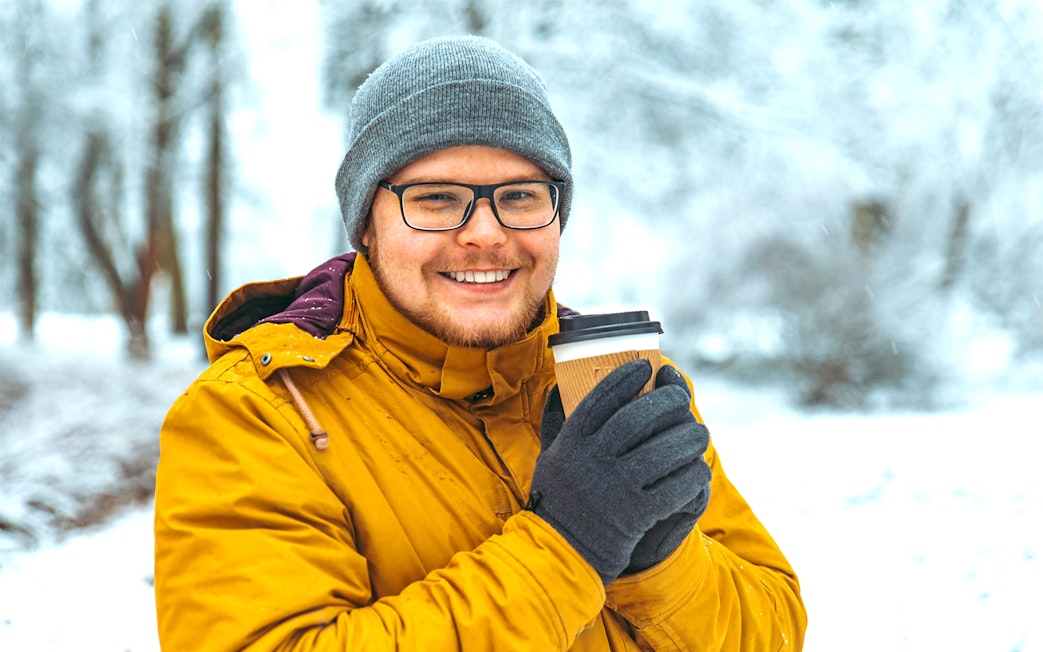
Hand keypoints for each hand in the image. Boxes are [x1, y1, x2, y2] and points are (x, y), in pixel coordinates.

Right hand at [529, 359, 706, 583]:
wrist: (563, 553)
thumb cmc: (559, 500)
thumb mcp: (549, 457)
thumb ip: (554, 423)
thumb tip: (558, 388)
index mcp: (571, 442)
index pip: (601, 397)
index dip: (625, 377)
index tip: (644, 367)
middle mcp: (592, 460)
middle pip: (638, 417)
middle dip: (667, 402)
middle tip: (682, 398)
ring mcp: (615, 486)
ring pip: (664, 450)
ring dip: (689, 438)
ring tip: (699, 434)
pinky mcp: (636, 513)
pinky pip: (676, 486)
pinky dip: (693, 475)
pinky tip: (697, 470)